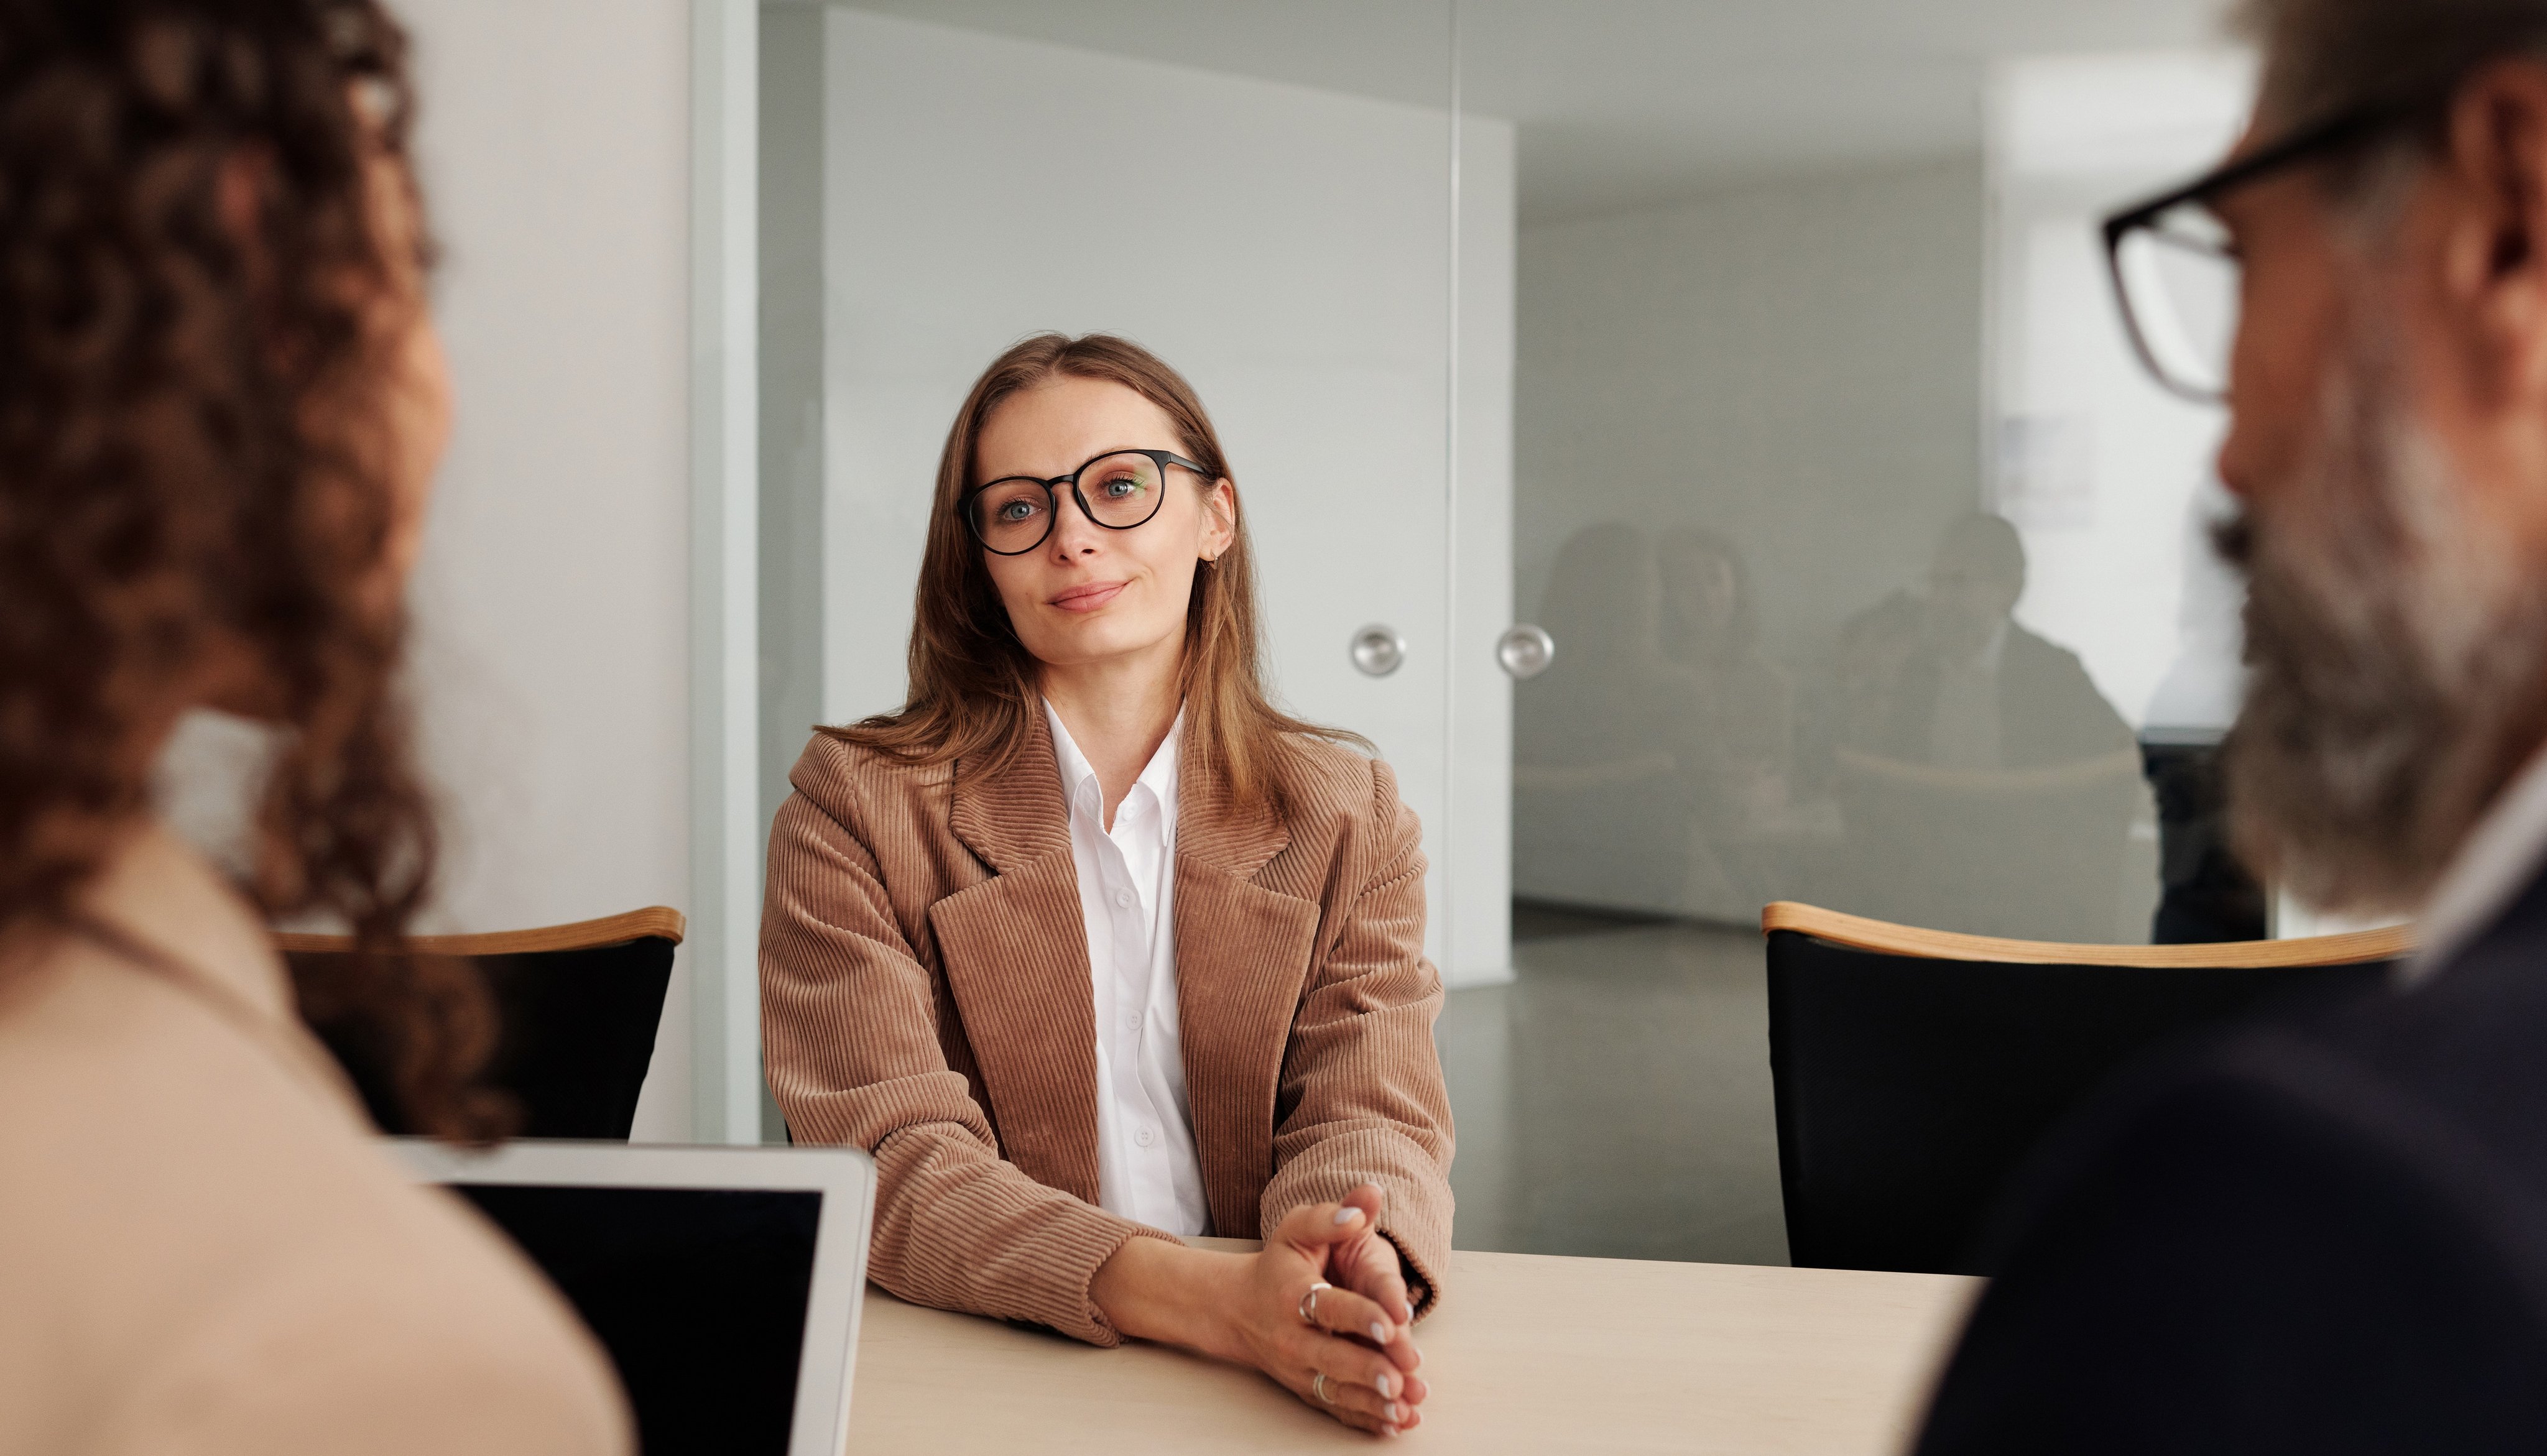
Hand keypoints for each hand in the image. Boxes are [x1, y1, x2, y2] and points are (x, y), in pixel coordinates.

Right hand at [1089, 1185, 1427, 1435]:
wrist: (1237, 1307)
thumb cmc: (1278, 1265)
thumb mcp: (1297, 1229)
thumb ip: (1332, 1215)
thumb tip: (1368, 1198)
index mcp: (1293, 1295)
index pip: (1330, 1307)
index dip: (1362, 1314)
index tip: (1393, 1321)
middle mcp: (1293, 1337)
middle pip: (1333, 1358)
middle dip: (1368, 1370)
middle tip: (1400, 1378)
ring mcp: (1299, 1368)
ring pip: (1336, 1391)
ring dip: (1372, 1403)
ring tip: (1406, 1408)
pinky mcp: (1307, 1387)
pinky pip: (1336, 1408)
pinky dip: (1365, 1419)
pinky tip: (1394, 1424)